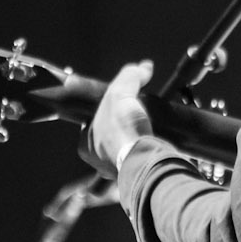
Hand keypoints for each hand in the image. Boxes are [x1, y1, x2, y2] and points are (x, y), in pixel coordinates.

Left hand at [88, 60, 154, 176]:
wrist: (145, 159)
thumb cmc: (123, 128)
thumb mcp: (122, 92)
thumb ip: (130, 77)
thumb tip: (144, 66)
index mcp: (85, 144)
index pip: (94, 121)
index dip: (107, 110)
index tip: (121, 104)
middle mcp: (98, 160)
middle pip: (110, 136)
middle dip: (122, 126)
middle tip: (136, 116)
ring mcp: (117, 170)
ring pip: (125, 149)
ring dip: (136, 139)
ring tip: (149, 127)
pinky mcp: (137, 175)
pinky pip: (140, 158)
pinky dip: (147, 149)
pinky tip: (155, 140)